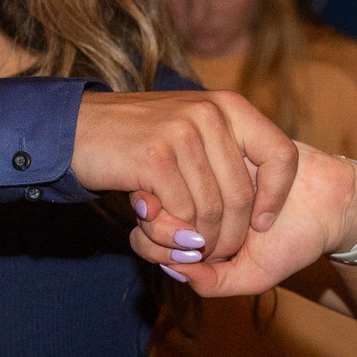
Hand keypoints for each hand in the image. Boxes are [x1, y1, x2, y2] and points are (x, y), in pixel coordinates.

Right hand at [80, 88, 299, 264]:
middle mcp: (210, 114)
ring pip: (213, 209)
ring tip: (197, 249)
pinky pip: (183, 211)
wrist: (76, 128)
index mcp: (229, 105)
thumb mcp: (195, 128)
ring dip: (206, 239)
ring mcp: (182, 133)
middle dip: (234, 233)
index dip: (278, 196)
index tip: (263, 223)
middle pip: (244, 194)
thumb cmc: (142, 136)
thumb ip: (230, 149)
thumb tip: (270, 194)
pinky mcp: (154, 157)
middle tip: (221, 250)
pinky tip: (171, 235)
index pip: (281, 155)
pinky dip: (178, 232)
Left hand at [147, 148, 356, 297]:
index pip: (143, 232)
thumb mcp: (252, 275)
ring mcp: (209, 165)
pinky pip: (205, 170)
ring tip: (228, 238)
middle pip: (146, 208)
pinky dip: (226, 203)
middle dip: (165, 235)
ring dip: (195, 219)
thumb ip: (212, 283)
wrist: (336, 207)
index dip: (152, 246)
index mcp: (190, 220)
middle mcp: (193, 190)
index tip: (181, 258)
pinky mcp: (231, 144)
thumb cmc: (295, 242)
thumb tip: (171, 267)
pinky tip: (256, 218)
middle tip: (200, 250)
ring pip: (169, 185)